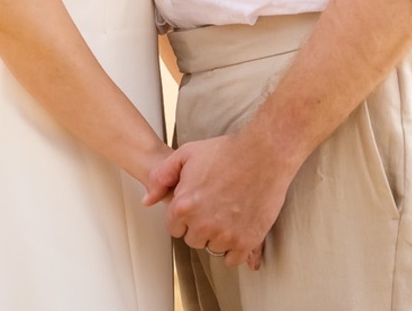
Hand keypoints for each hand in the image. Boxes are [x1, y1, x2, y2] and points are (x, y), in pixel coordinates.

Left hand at [145, 134, 289, 269]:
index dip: (185, 217)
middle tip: (215, 208)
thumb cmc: (226, 152)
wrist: (264, 154)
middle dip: (201, 227)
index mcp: (183, 206)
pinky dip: (235, 249)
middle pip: (194, 240)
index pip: (175, 229)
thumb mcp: (186, 154)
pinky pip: (233, 259)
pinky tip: (238, 231)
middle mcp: (202, 224)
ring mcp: (225, 235)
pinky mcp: (247, 241)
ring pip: (213, 249)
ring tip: (229, 215)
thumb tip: (147, 200)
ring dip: (218, 237)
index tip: (198, 207)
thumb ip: (162, 177)